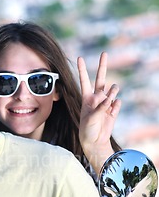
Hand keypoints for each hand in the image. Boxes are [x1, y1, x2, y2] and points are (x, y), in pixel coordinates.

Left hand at [77, 52, 120, 172]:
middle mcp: (96, 98)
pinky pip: (117, 103)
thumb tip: (111, 99)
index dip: (82, 69)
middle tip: (104, 53)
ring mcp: (105, 104)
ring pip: (112, 90)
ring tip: (110, 98)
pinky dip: (116, 107)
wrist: (94, 142)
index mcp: (86, 98)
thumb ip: (100, 107)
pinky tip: (112, 112)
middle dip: (102, 66)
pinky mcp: (113, 111)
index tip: (79, 57)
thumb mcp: (90, 118)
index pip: (84, 80)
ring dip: (113, 92)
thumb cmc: (87, 130)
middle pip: (100, 79)